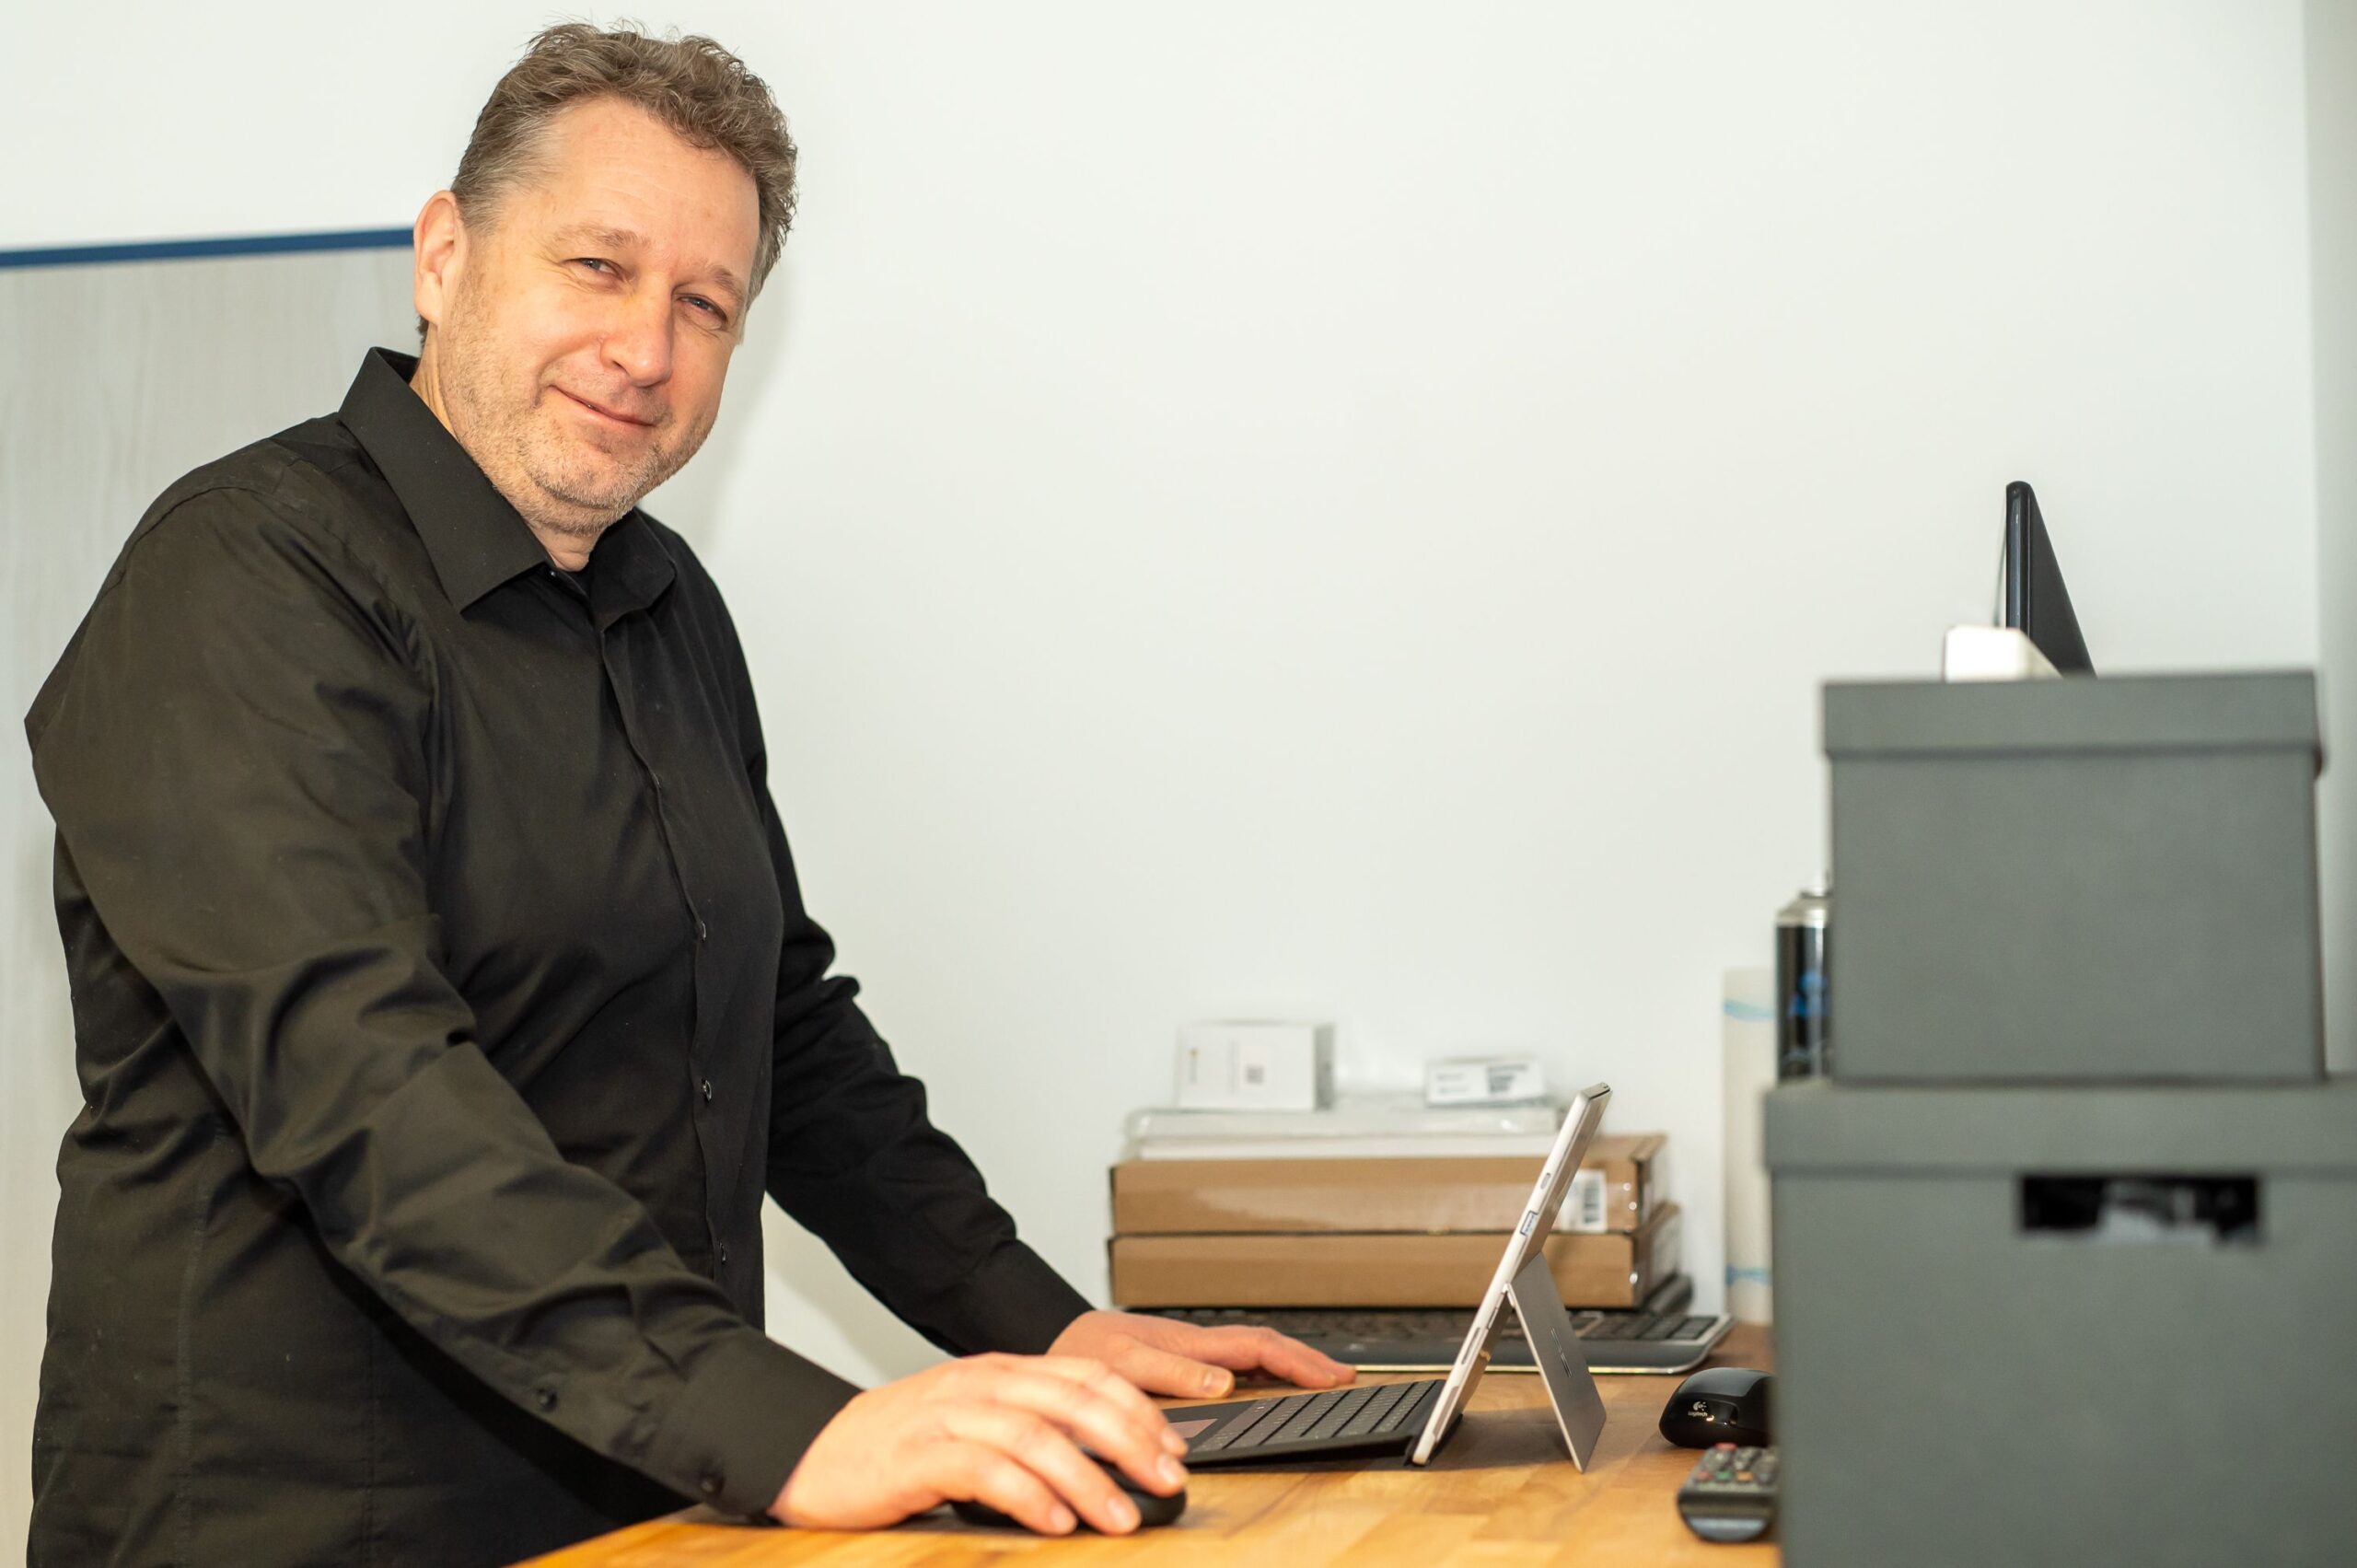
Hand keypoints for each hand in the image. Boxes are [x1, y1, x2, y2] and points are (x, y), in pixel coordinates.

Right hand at [769, 1352, 1188, 1534]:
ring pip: (1035, 1435)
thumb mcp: (969, 1422)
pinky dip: (1026, 1495)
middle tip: (1167, 1480)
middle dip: (1131, 1440)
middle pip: (1073, 1400)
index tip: (1174, 1448)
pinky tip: (1054, 1522)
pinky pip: (983, 1469)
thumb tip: (1099, 1463)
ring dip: (1087, 1478)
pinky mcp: (918, 1454)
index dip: (1138, 1410)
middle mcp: (979, 1384)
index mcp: (999, 1372)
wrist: (810, 1449)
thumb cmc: (896, 1447)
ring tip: (1120, 1517)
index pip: (1086, 1376)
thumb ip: (1026, 1430)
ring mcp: (947, 1416)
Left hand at [1047, 1309, 1356, 1400]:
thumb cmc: (1081, 1347)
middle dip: (1306, 1359)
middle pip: (1265, 1346)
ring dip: (1287, 1364)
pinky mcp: (1177, 1361)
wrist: (1051, 1336)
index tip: (1329, 1377)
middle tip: (1343, 1377)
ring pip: (1251, 1353)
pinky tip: (1266, 1382)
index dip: (1297, 1362)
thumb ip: (1170, 1372)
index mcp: (1189, 1342)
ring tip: (1317, 1378)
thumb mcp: (1122, 1361)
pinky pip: (1232, 1362)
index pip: (1258, 1346)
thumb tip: (1224, 1382)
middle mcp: (1195, 1344)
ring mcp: (1188, 1350)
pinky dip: (1260, 1370)